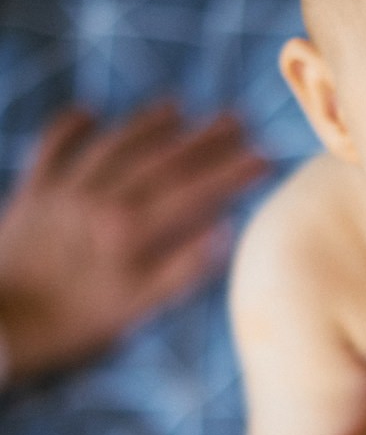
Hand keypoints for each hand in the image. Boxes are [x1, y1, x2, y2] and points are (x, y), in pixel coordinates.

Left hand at [0, 101, 268, 381]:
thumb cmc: (70, 326)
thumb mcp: (135, 309)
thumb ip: (182, 269)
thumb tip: (225, 231)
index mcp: (130, 230)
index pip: (193, 191)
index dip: (232, 172)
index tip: (267, 156)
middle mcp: (99, 200)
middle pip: (160, 160)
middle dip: (203, 139)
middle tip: (237, 119)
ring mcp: (62, 192)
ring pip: (114, 145)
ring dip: (149, 124)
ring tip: (179, 108)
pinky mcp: (31, 195)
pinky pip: (51, 148)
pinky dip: (70, 127)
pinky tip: (89, 110)